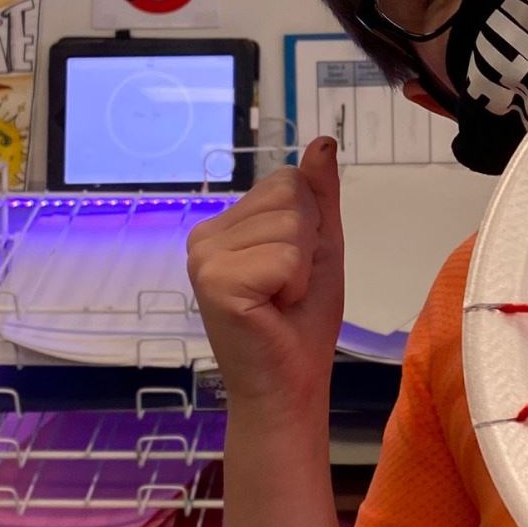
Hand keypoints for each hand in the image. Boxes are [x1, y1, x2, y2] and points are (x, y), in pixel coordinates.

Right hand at [186, 137, 344, 414]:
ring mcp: (204, 258)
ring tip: (278, 300)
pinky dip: (293, 285)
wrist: (289, 386)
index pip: (287, 181)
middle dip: (307, 245)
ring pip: (290, 225)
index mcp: (225, 225)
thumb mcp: (320, 247)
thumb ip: (319, 195)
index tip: (294, 269)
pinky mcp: (215, 281)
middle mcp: (205, 236)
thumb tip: (323, 140)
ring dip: (301, 268)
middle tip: (286, 289)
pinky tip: (271, 310)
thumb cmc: (302, 322)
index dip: (310, 225)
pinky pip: (284, 256)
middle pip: (289, 196)